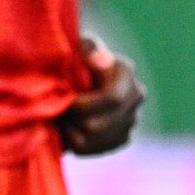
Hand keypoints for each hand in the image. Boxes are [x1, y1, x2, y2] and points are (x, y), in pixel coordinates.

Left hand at [58, 36, 144, 155]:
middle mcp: (136, 96)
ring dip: (70, 129)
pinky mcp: (122, 138)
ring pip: (92, 140)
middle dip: (72, 120)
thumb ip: (86, 50)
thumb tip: (99, 60)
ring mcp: (131, 119)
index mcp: (125, 71)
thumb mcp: (75, 45)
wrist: (75, 73)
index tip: (64, 101)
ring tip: (62, 114)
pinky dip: (75, 140)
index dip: (83, 106)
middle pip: (97, 126)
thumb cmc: (72, 56)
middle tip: (58, 109)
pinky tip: (70, 124)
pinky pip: (92, 149)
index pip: (112, 100)